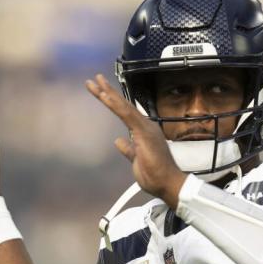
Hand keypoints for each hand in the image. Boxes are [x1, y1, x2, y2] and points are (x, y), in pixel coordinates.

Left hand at [86, 73, 185, 206]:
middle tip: (94, 79)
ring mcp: (145, 128)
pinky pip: (126, 115)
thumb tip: (118, 141)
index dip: (112, 101)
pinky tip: (105, 96)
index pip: (124, 113)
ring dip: (108, 93)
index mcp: (143, 132)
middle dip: (107, 91)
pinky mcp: (144, 132)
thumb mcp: (136, 160)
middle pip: (123, 105)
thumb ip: (128, 149)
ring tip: (96, 82)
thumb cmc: (156, 176)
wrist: (168, 184)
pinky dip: (115, 105)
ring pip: (123, 106)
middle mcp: (145, 126)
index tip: (100, 92)